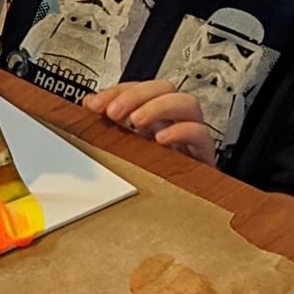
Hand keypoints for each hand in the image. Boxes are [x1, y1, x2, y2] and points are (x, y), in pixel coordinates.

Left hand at [84, 79, 216, 164]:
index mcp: (155, 117)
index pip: (140, 89)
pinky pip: (201, 134)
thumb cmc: (155, 175)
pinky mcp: (204, 155)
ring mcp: (190, 136)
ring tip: (136, 120)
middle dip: (137, 95)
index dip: (118, 91)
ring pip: (188, 103)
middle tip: (114, 112)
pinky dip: (181, 131)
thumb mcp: (126, 147)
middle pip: (165, 88)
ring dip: (159, 106)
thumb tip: (90, 103)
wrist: (180, 206)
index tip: (96, 104)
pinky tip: (161, 139)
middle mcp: (174, 121)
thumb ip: (109, 124)